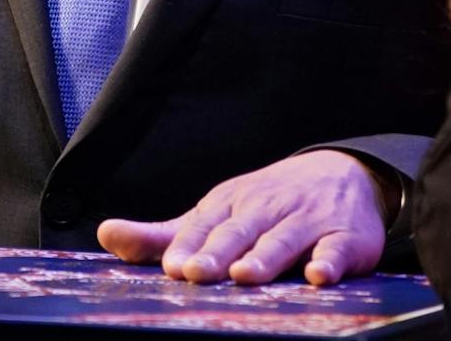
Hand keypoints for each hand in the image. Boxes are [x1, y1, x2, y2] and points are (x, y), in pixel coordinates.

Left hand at [97, 151, 387, 286]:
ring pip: (282, 239)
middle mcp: (266, 208)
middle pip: (239, 231)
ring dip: (264, 257)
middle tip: (196, 272)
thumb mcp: (215, 214)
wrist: (344, 174)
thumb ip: (164, 235)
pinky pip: (336, 249)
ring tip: (245, 275)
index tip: (172, 266)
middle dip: (217, 251)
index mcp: (230, 204)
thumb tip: (106, 235)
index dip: (188, 245)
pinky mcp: (345, 237)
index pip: (204, 225)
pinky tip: (319, 276)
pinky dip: (329, 261)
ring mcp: (307, 220)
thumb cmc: (265, 204)